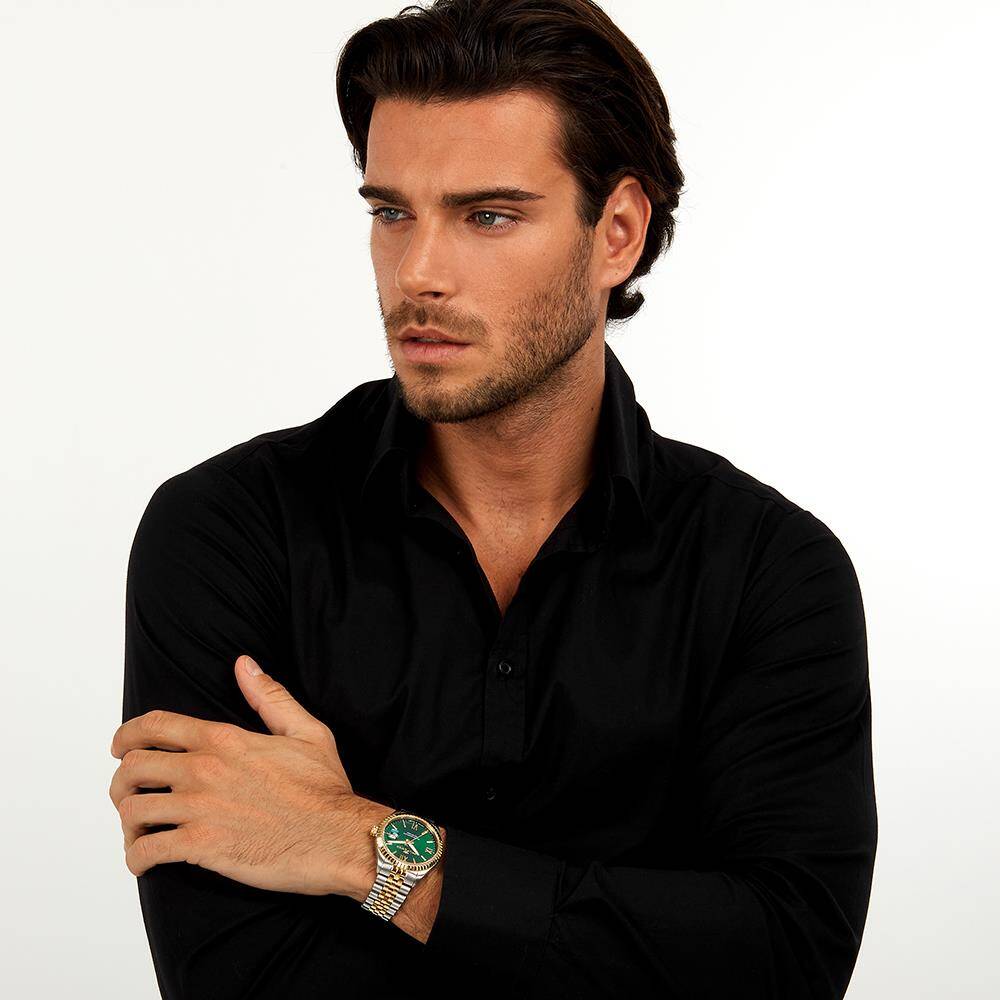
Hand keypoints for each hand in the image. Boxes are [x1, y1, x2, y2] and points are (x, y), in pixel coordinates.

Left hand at [109, 654, 370, 896]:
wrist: (338, 838)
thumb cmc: (325, 789)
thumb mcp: (306, 731)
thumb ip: (269, 696)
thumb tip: (244, 664)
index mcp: (224, 740)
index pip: (154, 726)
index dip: (127, 735)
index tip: (120, 747)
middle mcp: (204, 770)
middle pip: (132, 768)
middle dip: (122, 781)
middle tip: (130, 794)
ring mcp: (200, 809)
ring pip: (132, 811)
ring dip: (128, 822)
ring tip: (138, 830)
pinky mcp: (202, 846)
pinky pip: (146, 851)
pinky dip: (136, 858)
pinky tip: (144, 861)